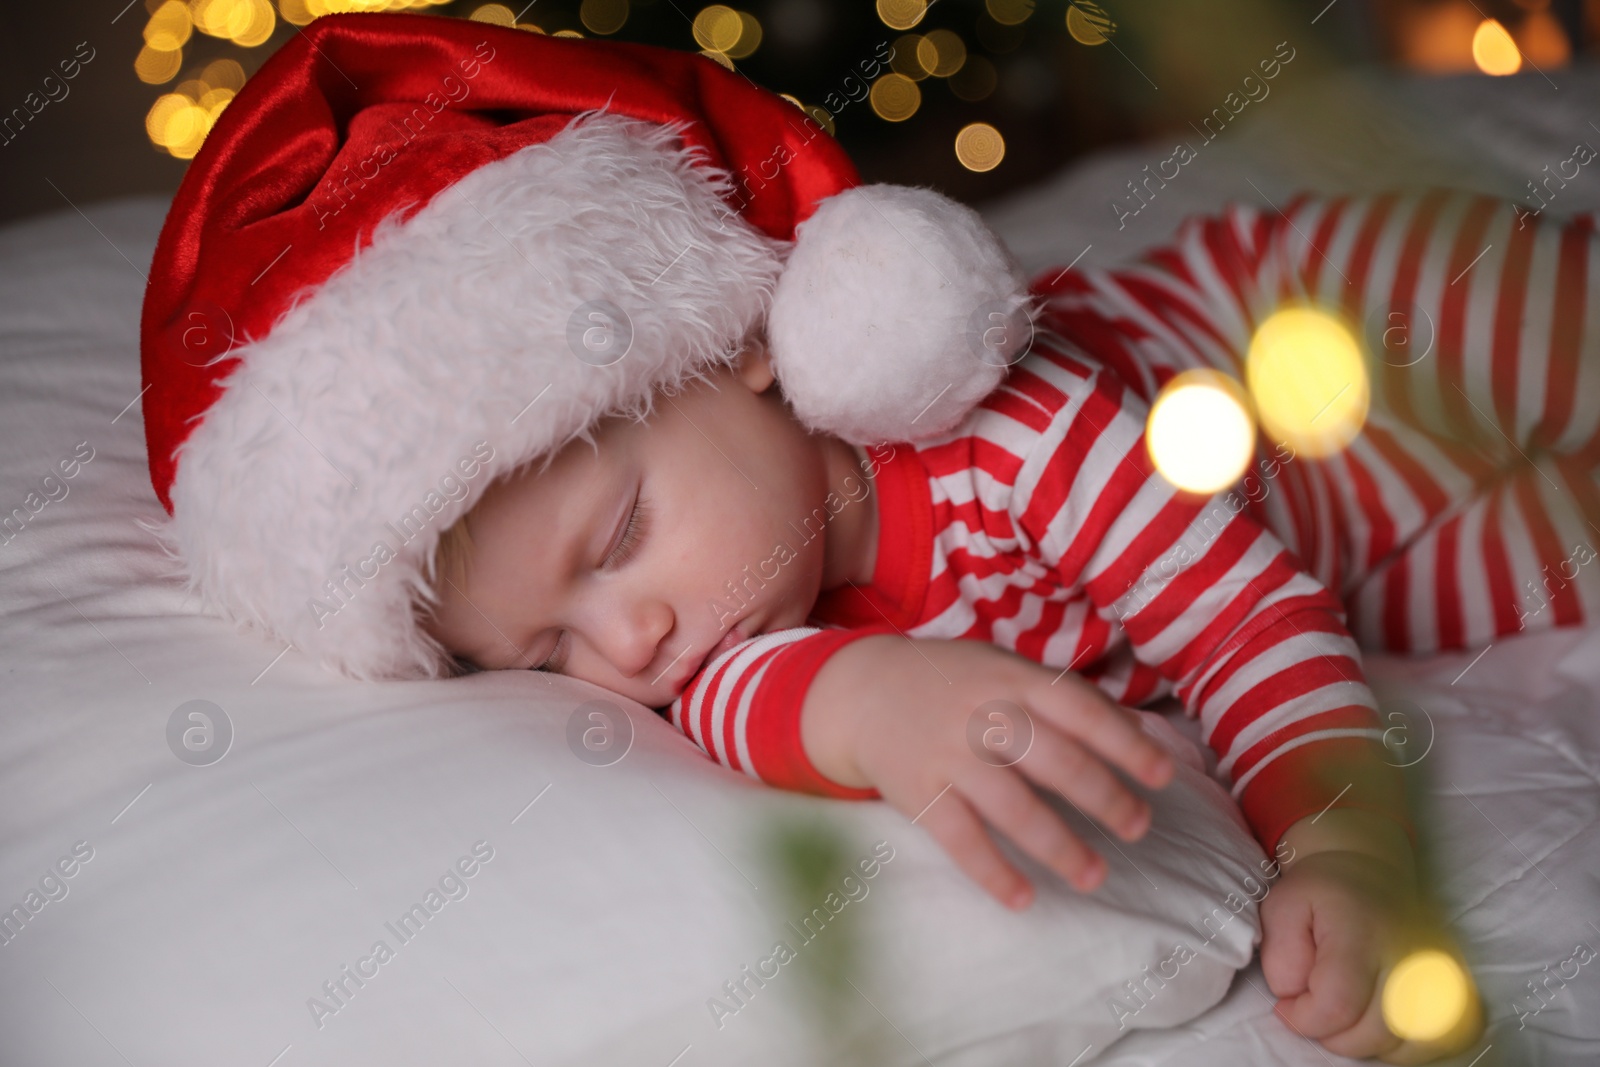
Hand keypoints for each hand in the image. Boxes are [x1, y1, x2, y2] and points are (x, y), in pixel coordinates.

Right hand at [800, 634, 1174, 908]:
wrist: (861, 691)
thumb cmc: (952, 682)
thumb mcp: (1005, 669)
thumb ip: (1066, 697)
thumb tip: (1141, 732)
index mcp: (1011, 679)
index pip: (1079, 710)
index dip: (1125, 744)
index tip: (1163, 776)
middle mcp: (983, 714)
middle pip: (1054, 760)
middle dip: (1104, 798)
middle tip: (1138, 828)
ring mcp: (948, 754)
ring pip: (1012, 806)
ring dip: (1059, 846)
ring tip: (1095, 876)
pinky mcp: (918, 792)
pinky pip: (959, 839)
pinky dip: (992, 872)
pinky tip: (1024, 898)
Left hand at [1263, 811, 1482, 1062]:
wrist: (1369, 872)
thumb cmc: (1321, 893)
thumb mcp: (1281, 906)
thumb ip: (1280, 955)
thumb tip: (1296, 996)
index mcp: (1363, 933)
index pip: (1337, 1005)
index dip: (1303, 1018)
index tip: (1288, 1003)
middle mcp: (1409, 957)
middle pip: (1373, 1033)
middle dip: (1331, 1034)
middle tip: (1313, 1007)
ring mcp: (1439, 975)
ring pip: (1405, 1044)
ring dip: (1364, 1044)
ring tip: (1342, 1014)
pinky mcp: (1455, 989)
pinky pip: (1437, 1040)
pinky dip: (1402, 1047)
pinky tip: (1374, 1026)